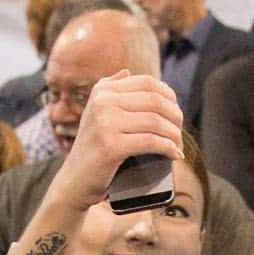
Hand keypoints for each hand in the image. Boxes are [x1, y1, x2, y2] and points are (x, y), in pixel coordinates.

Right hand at [52, 71, 184, 210]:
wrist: (73, 182)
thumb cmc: (91, 151)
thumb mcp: (95, 115)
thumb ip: (110, 91)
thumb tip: (127, 72)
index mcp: (102, 91)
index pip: (148, 83)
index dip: (170, 97)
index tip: (175, 115)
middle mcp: (102, 102)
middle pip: (155, 100)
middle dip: (175, 117)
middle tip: (179, 134)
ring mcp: (105, 123)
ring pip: (156, 121)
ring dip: (174, 135)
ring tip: (178, 146)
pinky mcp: (111, 146)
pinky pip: (151, 142)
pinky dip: (168, 148)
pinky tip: (174, 155)